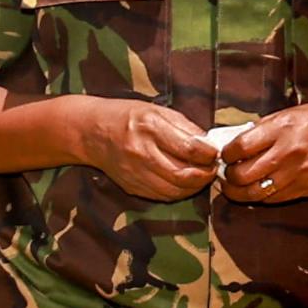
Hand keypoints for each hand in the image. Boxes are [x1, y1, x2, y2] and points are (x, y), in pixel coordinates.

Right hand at [72, 100, 218, 201]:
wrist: (91, 132)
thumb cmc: (126, 116)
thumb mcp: (158, 111)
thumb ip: (185, 127)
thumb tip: (208, 144)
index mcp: (150, 128)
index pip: (190, 148)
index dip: (209, 154)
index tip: (216, 152)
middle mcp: (142, 153)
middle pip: (183, 175)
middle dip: (205, 174)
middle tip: (212, 168)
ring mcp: (135, 173)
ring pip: (175, 190)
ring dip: (194, 187)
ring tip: (201, 177)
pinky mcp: (132, 186)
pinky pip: (162, 196)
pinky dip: (178, 192)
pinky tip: (184, 183)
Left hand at [215, 104, 307, 205]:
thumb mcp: (285, 115)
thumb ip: (259, 131)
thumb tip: (232, 145)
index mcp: (281, 129)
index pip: (240, 148)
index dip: (227, 154)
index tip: (225, 154)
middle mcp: (288, 153)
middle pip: (243, 175)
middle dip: (228, 176)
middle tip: (226, 172)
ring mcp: (296, 174)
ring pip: (254, 193)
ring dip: (237, 192)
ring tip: (233, 185)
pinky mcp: (303, 189)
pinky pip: (271, 199)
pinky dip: (258, 196)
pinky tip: (255, 187)